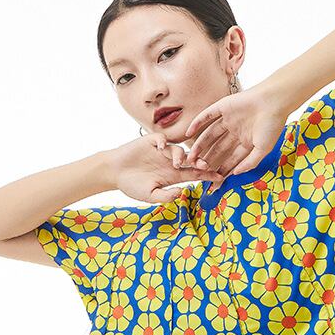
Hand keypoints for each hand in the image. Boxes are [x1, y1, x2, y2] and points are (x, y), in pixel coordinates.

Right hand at [104, 133, 225, 204]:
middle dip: (200, 163)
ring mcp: (162, 151)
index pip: (195, 174)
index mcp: (174, 175)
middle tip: (205, 166)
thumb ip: (165, 196)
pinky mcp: (151, 142)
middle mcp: (171, 162)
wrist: (114, 172)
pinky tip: (162, 148)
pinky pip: (162, 139)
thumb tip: (180, 193)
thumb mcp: (150, 195)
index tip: (220, 178)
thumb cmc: (132, 185)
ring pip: (178, 150)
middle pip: (191, 160)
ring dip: (180, 155)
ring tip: (177, 163)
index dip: (207, 175)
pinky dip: (164, 142)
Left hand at [181, 84, 288, 179]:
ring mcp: (228, 119)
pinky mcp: (223, 106)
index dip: (222, 170)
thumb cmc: (272, 125)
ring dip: (199, 146)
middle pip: (218, 148)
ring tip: (190, 157)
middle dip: (207, 160)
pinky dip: (197, 123)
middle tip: (196, 170)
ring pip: (210, 134)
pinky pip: (207, 116)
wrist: (274, 101)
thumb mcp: (263, 149)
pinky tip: (188, 133)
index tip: (212, 181)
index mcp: (246, 141)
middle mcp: (235, 131)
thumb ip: (250, 162)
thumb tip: (236, 173)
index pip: (231, 158)